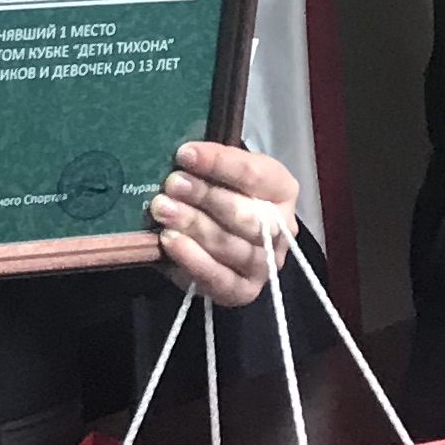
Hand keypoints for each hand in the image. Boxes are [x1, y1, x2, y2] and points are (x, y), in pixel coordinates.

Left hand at [149, 141, 301, 308]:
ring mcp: (265, 263)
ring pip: (230, 246)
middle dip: (205, 197)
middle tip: (171, 184)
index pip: (254, 174)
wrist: (221, 230)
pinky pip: (220, 278)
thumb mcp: (221, 172)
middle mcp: (282, 229)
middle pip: (245, 214)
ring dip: (193, 226)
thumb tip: (180, 159)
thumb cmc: (220, 191)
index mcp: (282, 189)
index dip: (218, 163)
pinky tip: (167, 241)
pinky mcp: (245, 291)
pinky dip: (192, 259)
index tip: (185, 154)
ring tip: (162, 210)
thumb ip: (208, 166)